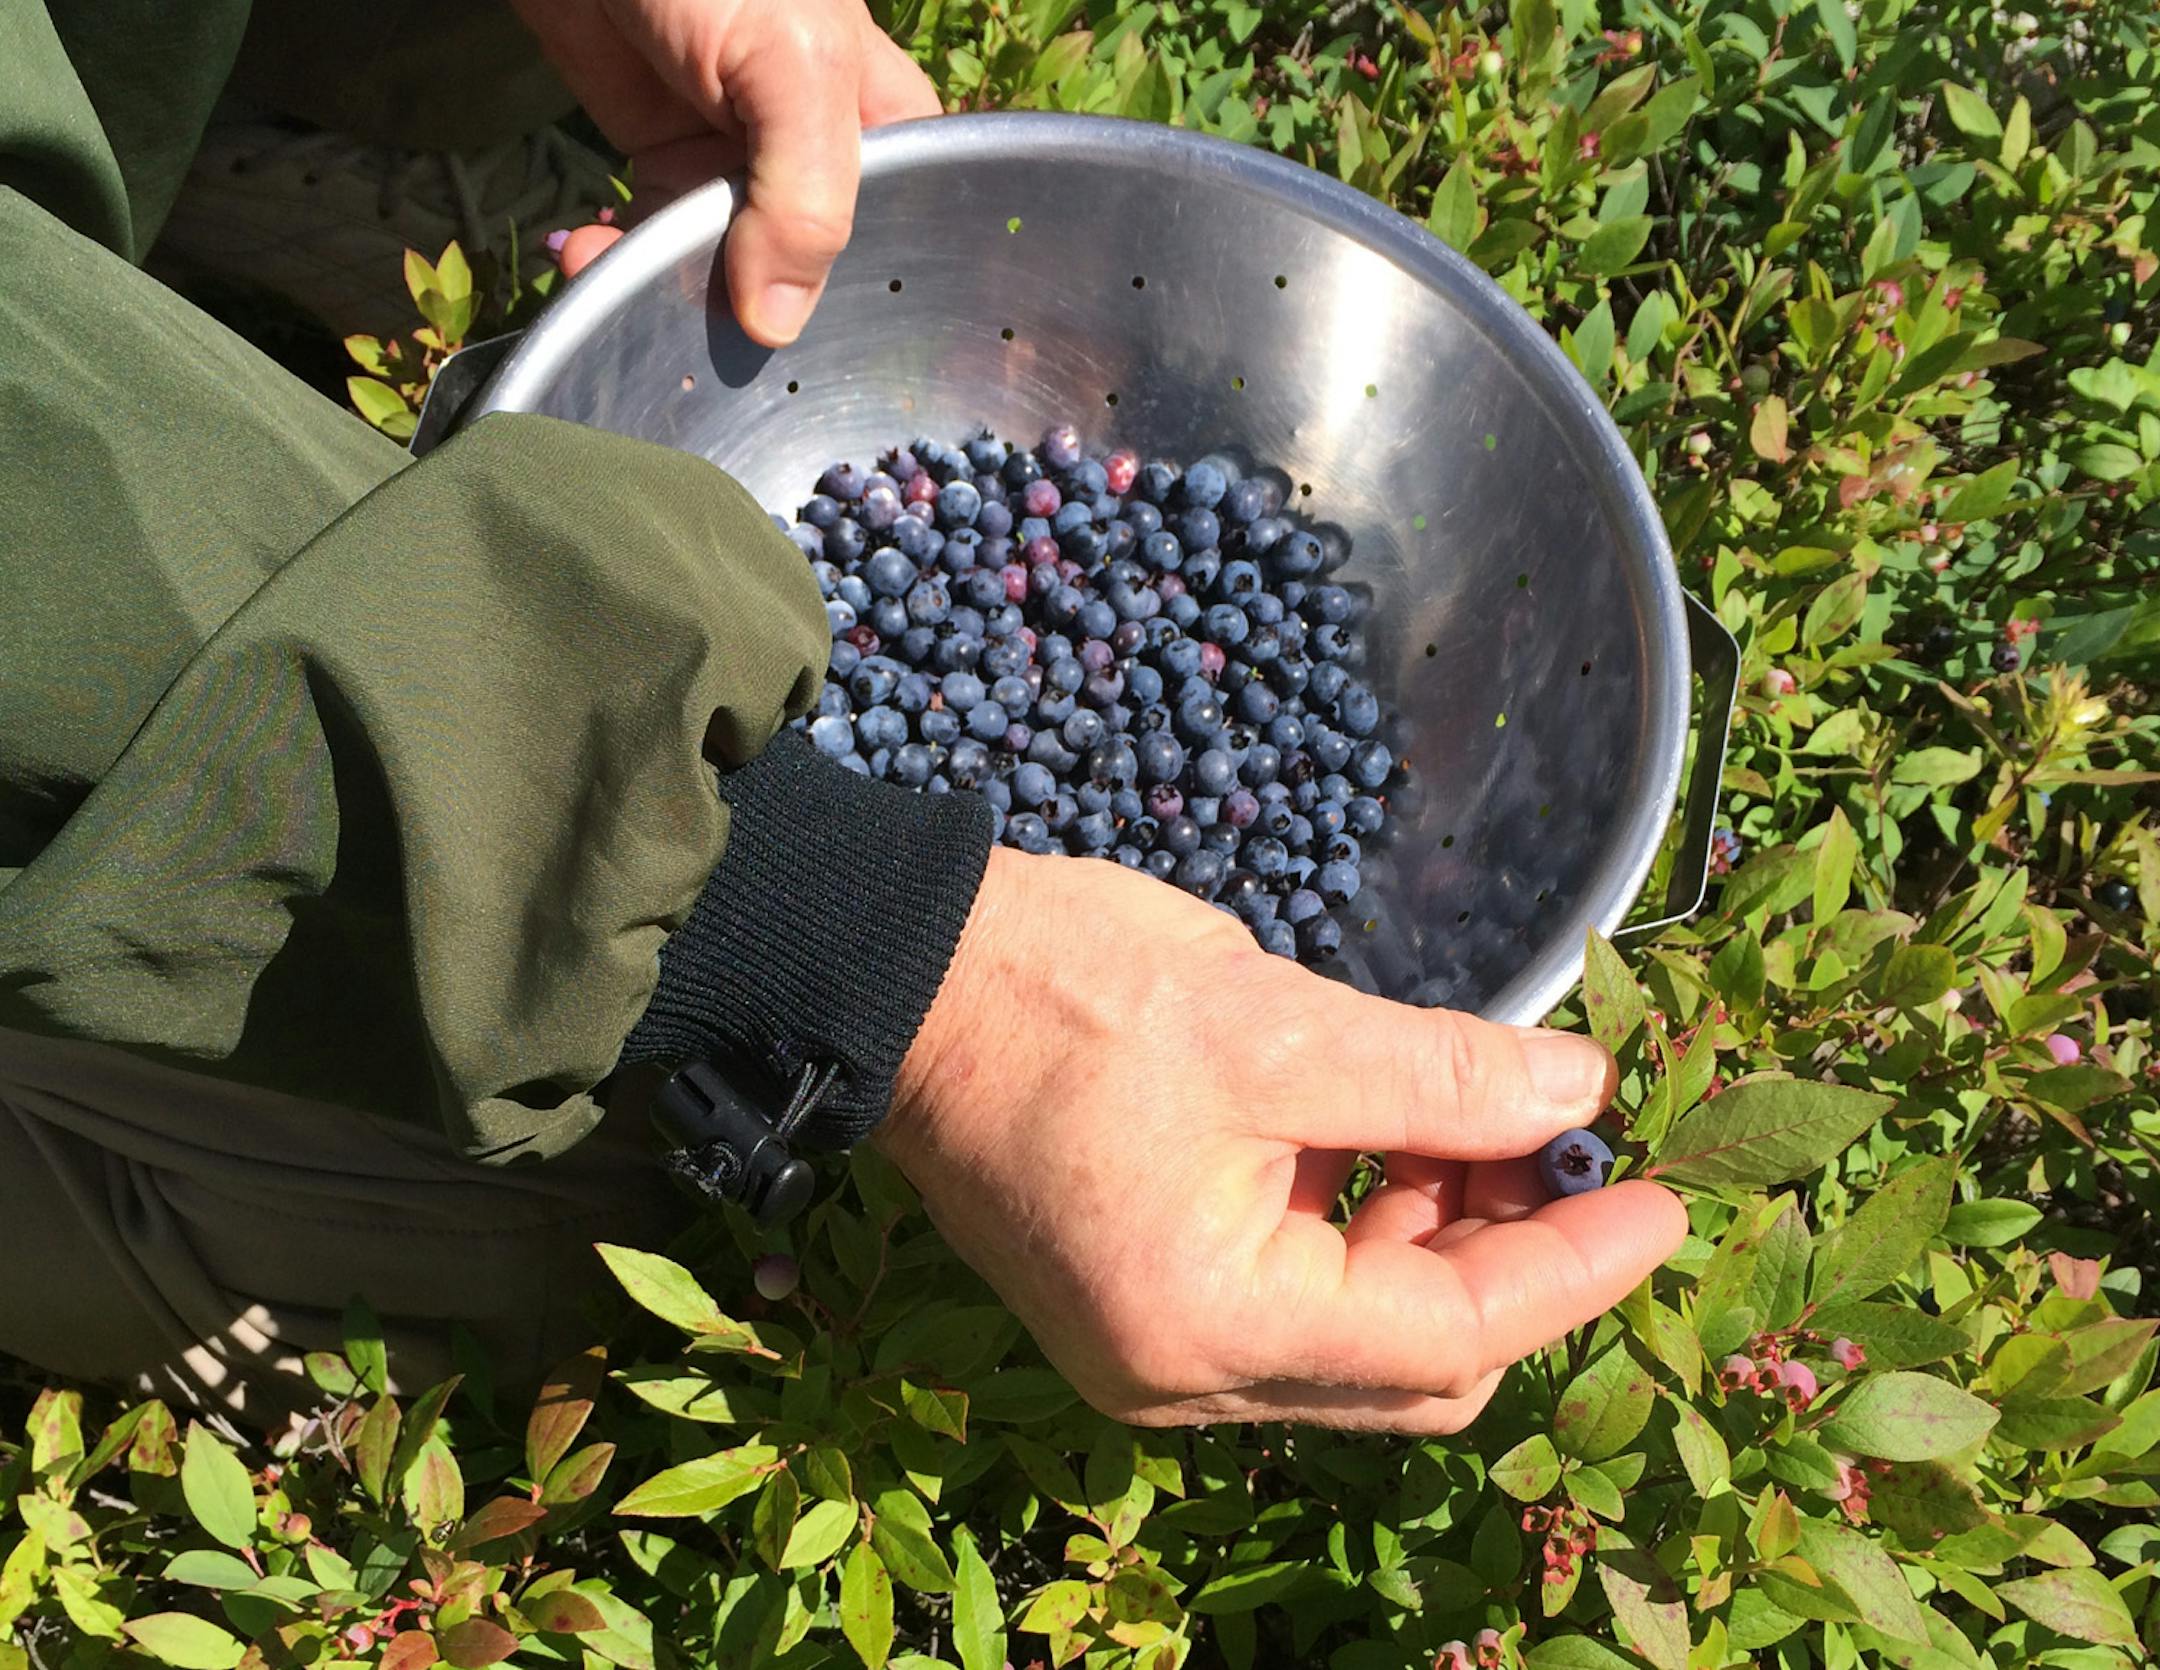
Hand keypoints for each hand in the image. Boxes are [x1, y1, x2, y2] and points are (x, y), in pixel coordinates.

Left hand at [512, 0, 940, 343]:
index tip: (801, 352)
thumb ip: (805, 197)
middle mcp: (820, 161)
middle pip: (805, 277)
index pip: (903, 247)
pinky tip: (585, 254)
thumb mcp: (791, 61)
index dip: (859, 306)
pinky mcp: (663, 163)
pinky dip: (615, 263)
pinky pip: (653, 245)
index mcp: (887, 134)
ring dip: (663, 295)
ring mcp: (739, 167)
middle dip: (747, 316)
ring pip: (721, 274)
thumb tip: (778, 327)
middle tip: (690, 336)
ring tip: (609, 282)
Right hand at [882, 849, 1687, 1432]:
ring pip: (1351, 1334)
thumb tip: (1574, 1095)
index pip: (1449, 1336)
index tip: (1662, 1201)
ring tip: (1483, 1123)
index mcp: (1211, 1324)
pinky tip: (1390, 1137)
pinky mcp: (1131, 1299)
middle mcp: (1179, 1373)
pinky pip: (1286, 1299)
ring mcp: (1147, 1345)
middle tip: (1574, 1155)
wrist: (896, 978)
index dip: (1571, 1268)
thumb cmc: (1066, 991)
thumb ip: (1440, 1077)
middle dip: (1508, 1260)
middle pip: (1408, 1363)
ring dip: (1433, 1238)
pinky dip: (1355, 1229)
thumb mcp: (1275, 1023)